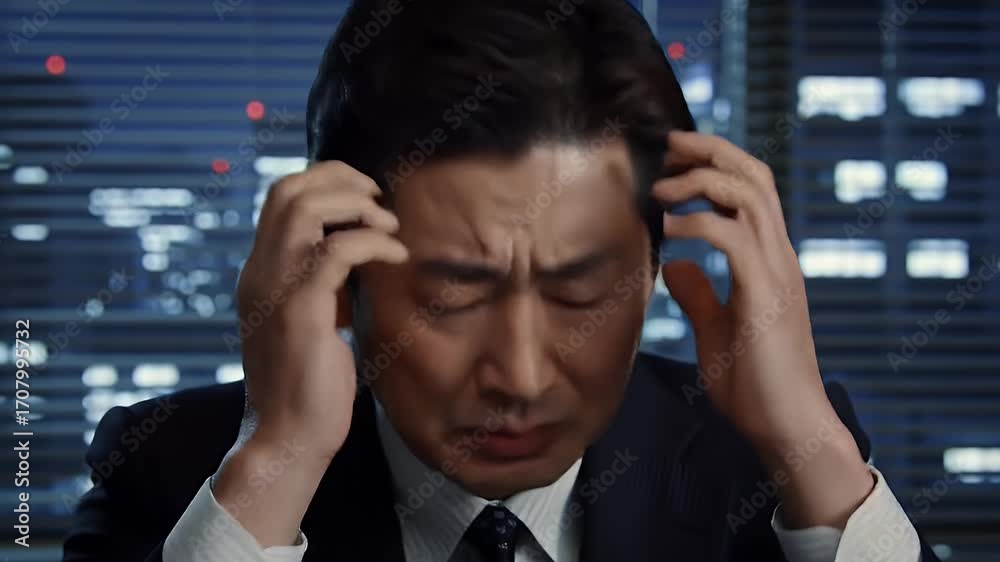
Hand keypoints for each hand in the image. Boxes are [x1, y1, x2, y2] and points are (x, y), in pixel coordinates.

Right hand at [211, 161, 406, 547]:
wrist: (289, 437)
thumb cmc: (310, 383)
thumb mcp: (315, 318)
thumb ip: (325, 281)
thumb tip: (357, 248)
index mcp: (261, 272)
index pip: (280, 197)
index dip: (326, 180)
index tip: (366, 196)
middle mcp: (259, 273)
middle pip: (287, 190)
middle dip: (341, 180)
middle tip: (380, 199)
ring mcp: (274, 289)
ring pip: (303, 209)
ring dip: (355, 206)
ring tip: (389, 225)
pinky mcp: (299, 311)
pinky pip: (335, 251)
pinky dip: (372, 242)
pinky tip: (397, 256)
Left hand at [652, 131, 871, 527]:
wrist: (787, 428)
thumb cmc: (754, 386)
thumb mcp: (717, 331)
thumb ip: (699, 295)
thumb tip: (674, 265)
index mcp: (769, 261)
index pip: (751, 190)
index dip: (716, 163)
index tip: (674, 155)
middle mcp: (779, 256)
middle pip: (755, 176)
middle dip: (710, 150)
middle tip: (667, 143)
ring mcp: (778, 271)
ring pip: (748, 195)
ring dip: (700, 180)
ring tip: (660, 186)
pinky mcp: (766, 294)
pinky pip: (732, 237)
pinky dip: (697, 222)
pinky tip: (668, 227)